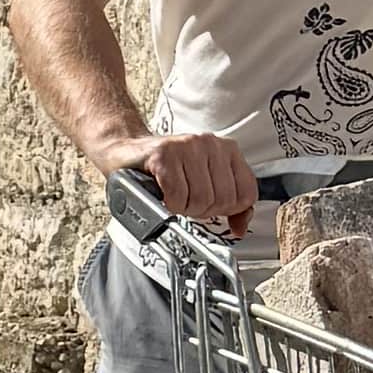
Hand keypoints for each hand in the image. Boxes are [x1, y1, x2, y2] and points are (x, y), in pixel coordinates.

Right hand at [142, 125, 259, 233]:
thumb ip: (229, 205)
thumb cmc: (165, 172)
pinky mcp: (164, 154)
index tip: (209, 206)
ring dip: (183, 208)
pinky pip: (178, 195)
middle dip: (201, 211)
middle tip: (185, 201)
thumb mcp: (205, 184)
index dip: (226, 211)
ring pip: (201, 199)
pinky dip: (169, 204)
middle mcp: (211, 144)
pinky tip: (162, 194)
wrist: (126, 155)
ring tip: (173, 196)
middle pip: (224, 200)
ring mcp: (188, 146)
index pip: (247, 194)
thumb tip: (240, 228)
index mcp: (227, 150)